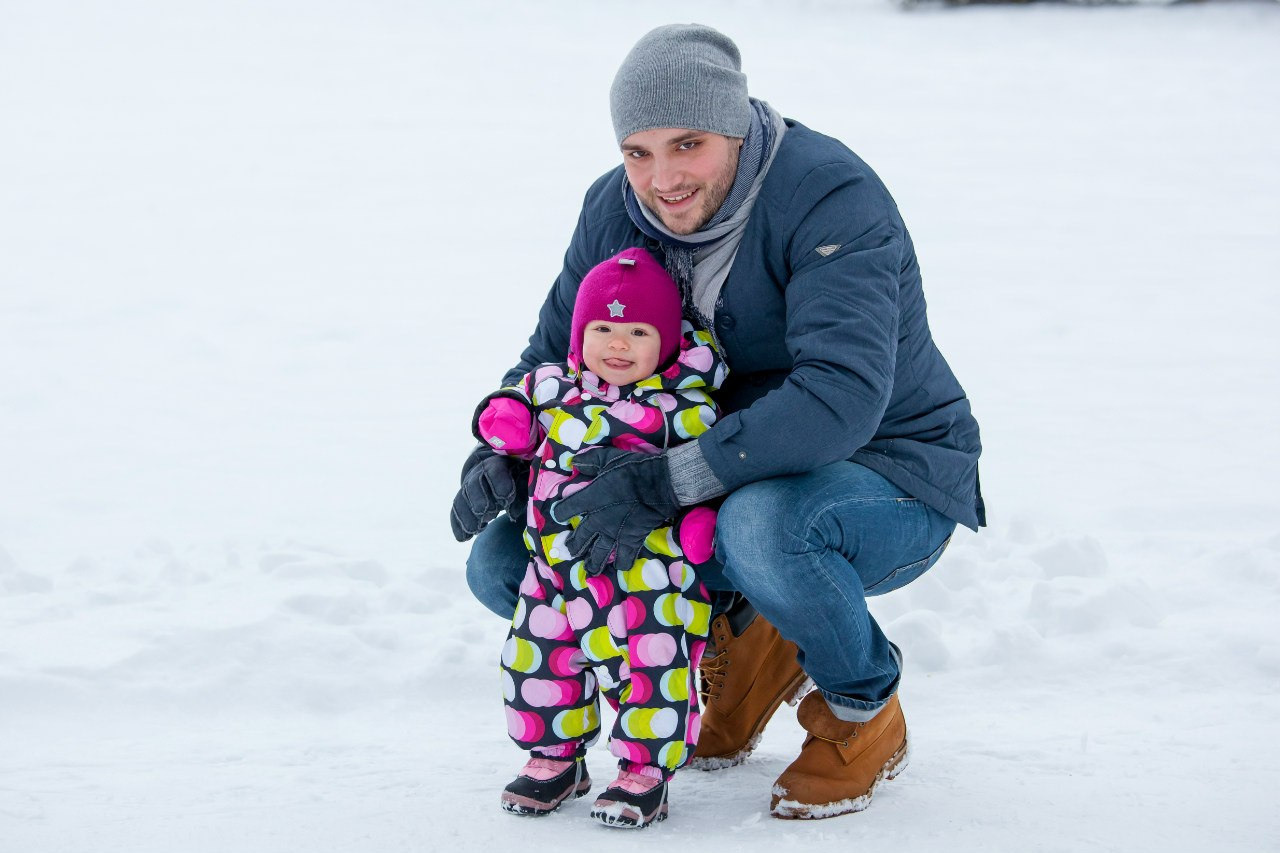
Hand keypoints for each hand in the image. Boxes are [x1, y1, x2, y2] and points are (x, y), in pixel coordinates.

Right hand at [450, 445, 527, 541]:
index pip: (494, 470)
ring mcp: (469, 485)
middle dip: (479, 501)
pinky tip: (463, 537)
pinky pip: (457, 511)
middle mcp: (480, 472)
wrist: (504, 468)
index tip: (506, 499)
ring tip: (476, 530)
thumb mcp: (527, 479)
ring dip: (467, 516)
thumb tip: (512, 513)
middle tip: (489, 515)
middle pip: (473, 484)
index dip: (498, 484)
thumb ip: (522, 493)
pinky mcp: (463, 499)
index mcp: (499, 462)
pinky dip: (458, 525)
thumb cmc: (521, 475)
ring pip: (461, 498)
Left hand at [552, 447, 680, 574]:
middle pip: (580, 538)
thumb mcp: (609, 458)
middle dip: (573, 545)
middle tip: (570, 550)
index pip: (566, 509)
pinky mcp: (632, 539)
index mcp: (590, 499)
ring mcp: (615, 533)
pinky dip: (622, 564)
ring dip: (592, 562)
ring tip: (588, 569)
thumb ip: (590, 460)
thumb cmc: (634, 469)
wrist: (660, 483)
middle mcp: (598, 520)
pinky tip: (620, 567)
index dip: (560, 512)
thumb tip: (574, 462)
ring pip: (598, 553)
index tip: (559, 514)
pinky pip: (625, 557)